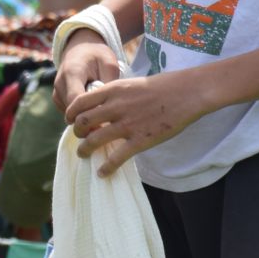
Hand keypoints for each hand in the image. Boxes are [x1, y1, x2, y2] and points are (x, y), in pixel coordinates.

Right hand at [53, 29, 120, 114]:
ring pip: (71, 115)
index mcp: (72, 72)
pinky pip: (70, 113)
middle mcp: (60, 84)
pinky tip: (93, 106)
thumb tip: (108, 107)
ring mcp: (56, 93)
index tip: (106, 120)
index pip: (76, 100)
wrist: (80, 48)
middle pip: (73, 111)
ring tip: (102, 110)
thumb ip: (108, 84)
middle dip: (90, 119)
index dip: (90, 113)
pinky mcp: (57, 99)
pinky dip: (82, 113)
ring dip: (86, 116)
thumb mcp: (109, 64)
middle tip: (109, 123)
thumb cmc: (98, 56)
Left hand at [66, 72, 209, 171]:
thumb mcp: (132, 83)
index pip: (80, 102)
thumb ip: (116, 95)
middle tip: (79, 138)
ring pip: (94, 140)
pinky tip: (102, 173)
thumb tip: (103, 105)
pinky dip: (106, 167)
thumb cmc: (163, 86)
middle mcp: (116, 107)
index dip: (71, 113)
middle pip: (83, 122)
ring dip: (85, 150)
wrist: (187, 93)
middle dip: (76, 132)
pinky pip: (117, 157)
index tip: (71, 120)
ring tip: (83, 155)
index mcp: (113, 90)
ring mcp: (128, 124)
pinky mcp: (141, 140)